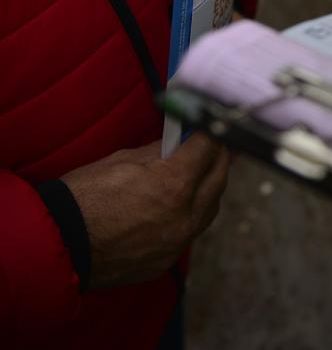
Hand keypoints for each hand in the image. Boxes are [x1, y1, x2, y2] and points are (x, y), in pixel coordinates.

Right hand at [61, 133, 230, 289]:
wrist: (57, 246)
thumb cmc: (83, 198)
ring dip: (210, 187)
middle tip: (215, 145)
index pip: (208, 149)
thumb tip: (180, 140)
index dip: (209, 133)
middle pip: (219, 178)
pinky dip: (191, 214)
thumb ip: (159, 151)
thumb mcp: (121, 160)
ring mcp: (178, 241)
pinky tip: (181, 205)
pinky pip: (191, 232)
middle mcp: (184, 215)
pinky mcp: (167, 260)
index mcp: (173, 184)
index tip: (210, 127)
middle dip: (218, 157)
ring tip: (201, 173)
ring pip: (211, 208)